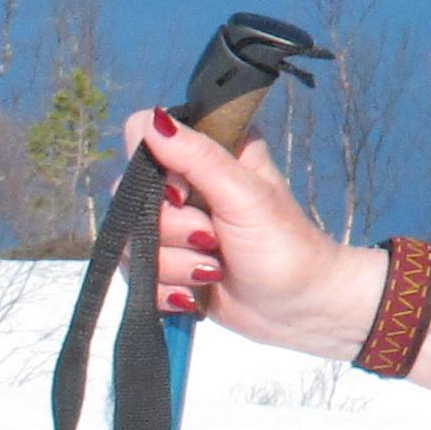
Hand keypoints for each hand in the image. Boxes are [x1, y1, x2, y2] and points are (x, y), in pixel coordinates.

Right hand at [135, 108, 382, 361]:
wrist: (299, 308)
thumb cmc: (284, 245)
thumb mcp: (245, 195)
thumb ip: (198, 157)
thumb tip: (152, 121)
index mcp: (211, 152)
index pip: (146, 136)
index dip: (156, 169)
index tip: (185, 194)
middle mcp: (186, 184)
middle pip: (131, 195)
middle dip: (173, 230)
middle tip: (213, 239)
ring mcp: (173, 227)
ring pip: (132, 240)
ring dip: (174, 265)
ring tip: (214, 269)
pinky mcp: (165, 265)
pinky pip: (135, 274)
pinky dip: (166, 289)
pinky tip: (196, 292)